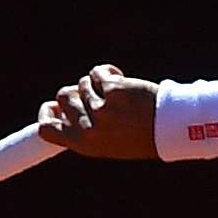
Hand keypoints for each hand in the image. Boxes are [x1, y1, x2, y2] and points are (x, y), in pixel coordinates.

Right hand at [35, 62, 157, 159]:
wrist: (171, 129)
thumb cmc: (139, 136)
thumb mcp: (106, 141)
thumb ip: (81, 127)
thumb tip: (56, 105)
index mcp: (84, 145)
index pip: (46, 129)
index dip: (47, 113)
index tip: (54, 105)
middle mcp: (89, 129)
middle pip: (63, 97)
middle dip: (77, 91)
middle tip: (96, 96)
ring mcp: (101, 109)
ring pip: (82, 83)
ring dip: (96, 84)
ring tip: (117, 94)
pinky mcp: (113, 91)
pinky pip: (97, 72)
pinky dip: (107, 72)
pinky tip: (121, 78)